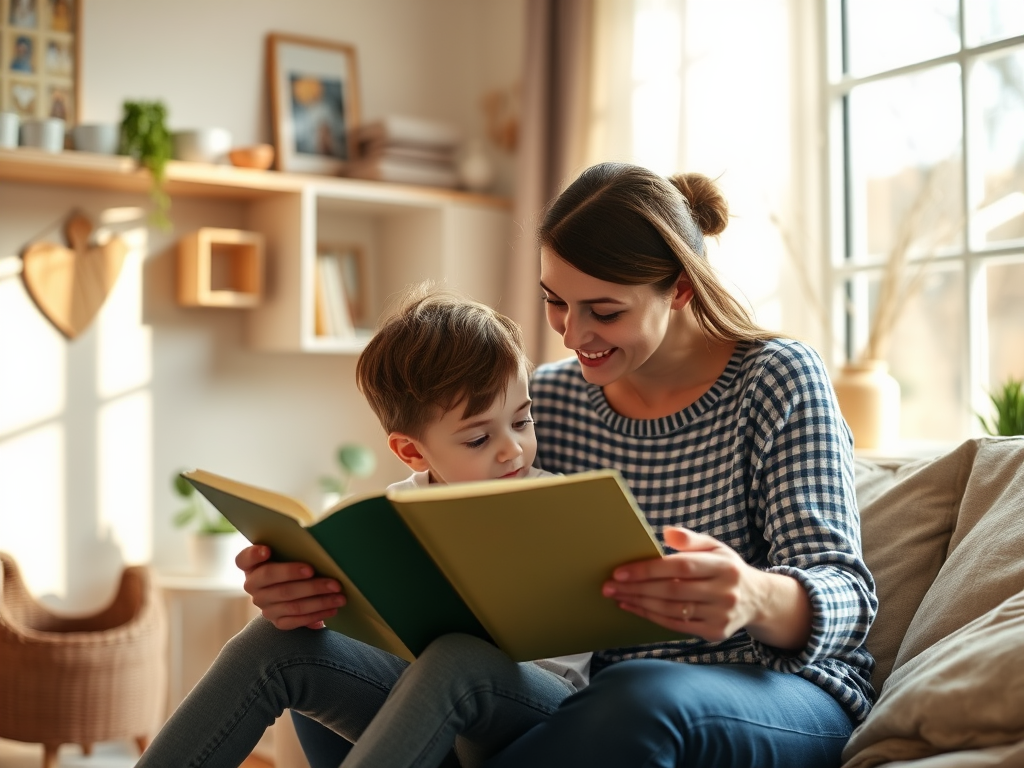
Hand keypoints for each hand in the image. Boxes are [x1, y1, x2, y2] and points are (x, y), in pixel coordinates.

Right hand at [236, 545, 345, 629]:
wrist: (287, 586)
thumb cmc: (291, 560)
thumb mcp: (287, 552)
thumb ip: (293, 548)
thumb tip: (315, 546)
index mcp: (251, 565)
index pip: (244, 559)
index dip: (254, 555)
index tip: (267, 550)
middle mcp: (253, 586)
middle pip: (279, 585)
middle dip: (309, 584)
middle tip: (334, 582)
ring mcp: (264, 605)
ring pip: (292, 604)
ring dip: (319, 601)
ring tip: (340, 596)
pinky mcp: (275, 620)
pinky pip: (295, 620)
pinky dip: (315, 615)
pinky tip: (332, 609)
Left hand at [601, 527, 810, 648]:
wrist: (757, 599)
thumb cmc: (727, 568)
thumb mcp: (715, 547)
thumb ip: (691, 539)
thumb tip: (667, 533)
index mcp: (724, 566)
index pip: (681, 567)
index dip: (648, 569)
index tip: (620, 571)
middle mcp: (724, 592)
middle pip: (672, 591)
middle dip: (636, 588)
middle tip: (609, 586)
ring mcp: (720, 615)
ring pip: (671, 610)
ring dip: (639, 603)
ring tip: (616, 596)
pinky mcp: (714, 632)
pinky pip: (676, 626)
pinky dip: (651, 617)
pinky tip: (634, 608)